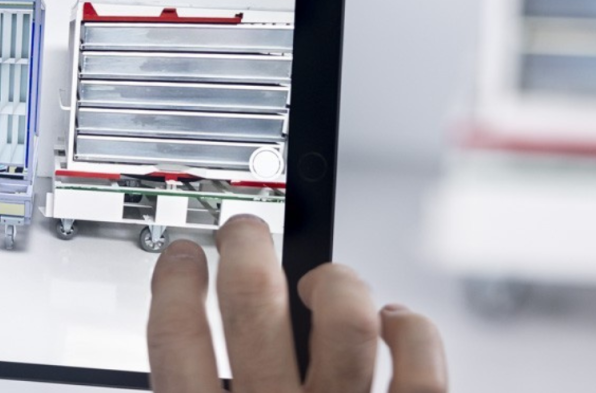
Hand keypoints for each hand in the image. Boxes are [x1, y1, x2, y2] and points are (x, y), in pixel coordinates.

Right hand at [148, 215, 446, 392]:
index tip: (183, 257)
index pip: (177, 337)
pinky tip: (394, 323)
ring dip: (333, 280)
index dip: (174, 281)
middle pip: (253, 301)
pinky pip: (420, 362)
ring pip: (345, 315)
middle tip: (246, 233)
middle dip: (247, 244)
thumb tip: (194, 363)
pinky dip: (410, 329)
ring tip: (323, 279)